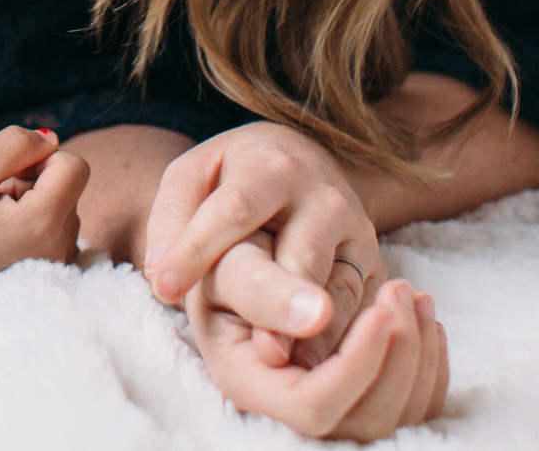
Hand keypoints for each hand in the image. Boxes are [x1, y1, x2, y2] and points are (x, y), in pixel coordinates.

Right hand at [0, 126, 88, 300]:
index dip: (39, 158)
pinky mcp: (46, 279)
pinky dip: (33, 228)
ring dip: (31, 206)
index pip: (74, 167)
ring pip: (60, 211)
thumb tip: (51, 140)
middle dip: (31, 184)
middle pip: (66, 189)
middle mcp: (59, 250)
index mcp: (43, 224)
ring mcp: (55, 269)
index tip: (5, 175)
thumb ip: (14, 144)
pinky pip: (56, 236)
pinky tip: (0, 242)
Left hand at [144, 123, 380, 363]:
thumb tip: (161, 274)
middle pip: (301, 255)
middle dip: (282, 300)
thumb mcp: (194, 176)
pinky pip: (362, 310)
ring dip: (315, 335)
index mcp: (270, 167)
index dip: (199, 248)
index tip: (167, 288)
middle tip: (263, 352)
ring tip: (285, 369)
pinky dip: (343, 343)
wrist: (302, 164)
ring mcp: (357, 232)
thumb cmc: (233, 178)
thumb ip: (171, 218)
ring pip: (339, 289)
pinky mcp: (376, 266)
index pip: (233, 209)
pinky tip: (318, 373)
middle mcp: (323, 197)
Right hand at [185, 250, 448, 438]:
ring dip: (418, 352)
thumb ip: (261, 289)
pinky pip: (413, 400)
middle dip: (396, 356)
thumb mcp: (228, 260)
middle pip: (366, 418)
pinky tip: (424, 315)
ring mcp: (328, 400)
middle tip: (401, 289)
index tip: (380, 311)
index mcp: (246, 381)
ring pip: (398, 412)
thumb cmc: (226, 250)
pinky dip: (430, 362)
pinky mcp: (360, 386)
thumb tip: (313, 315)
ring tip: (413, 293)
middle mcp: (287, 405)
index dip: (353, 365)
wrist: (239, 248)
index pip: (312, 404)